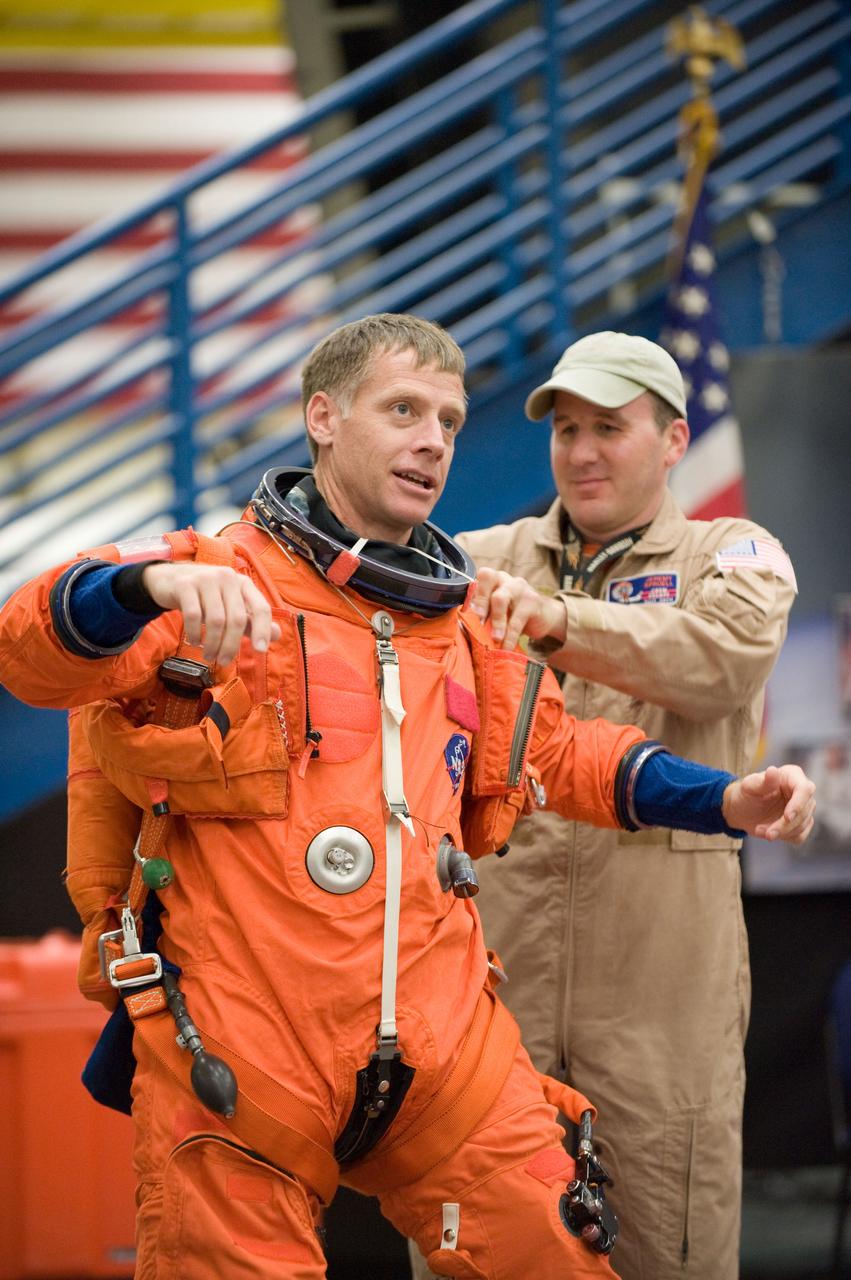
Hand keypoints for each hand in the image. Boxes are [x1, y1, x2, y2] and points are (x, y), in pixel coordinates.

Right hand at [143, 563, 280, 666]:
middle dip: (231, 646)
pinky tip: (194, 641)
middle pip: (237, 619)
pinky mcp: (185, 585)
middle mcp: (227, 578)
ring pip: (216, 620)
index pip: (261, 607)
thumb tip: (278, 635)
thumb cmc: (207, 598)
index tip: (260, 651)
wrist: (171, 580)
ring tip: (208, 656)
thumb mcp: (232, 607)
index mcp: (243, 583)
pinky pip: (193, 615)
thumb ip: (253, 622)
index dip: (263, 630)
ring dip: (212, 644)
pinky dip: (195, 633)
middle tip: (223, 662)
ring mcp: (205, 579)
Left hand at [469, 568, 566, 649]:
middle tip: (479, 621)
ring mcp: (520, 587)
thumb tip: (462, 626)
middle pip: (488, 578)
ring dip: (495, 621)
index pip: (480, 576)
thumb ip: (482, 613)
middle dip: (480, 600)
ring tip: (494, 639)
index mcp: (493, 579)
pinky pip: (517, 619)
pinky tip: (507, 647)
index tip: (468, 612)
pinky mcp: (533, 601)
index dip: (473, 593)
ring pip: (501, 598)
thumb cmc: (513, 615)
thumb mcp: (496, 612)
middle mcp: (505, 578)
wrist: (544, 617)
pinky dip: (510, 636)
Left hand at [722, 764, 815, 844]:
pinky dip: (784, 837)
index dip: (798, 804)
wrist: (742, 811)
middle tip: (767, 833)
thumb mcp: (750, 786)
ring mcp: (804, 808)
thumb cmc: (746, 794)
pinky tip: (769, 832)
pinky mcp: (801, 824)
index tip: (787, 817)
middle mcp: (802, 791)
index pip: (805, 789)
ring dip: (781, 832)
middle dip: (785, 825)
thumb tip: (773, 770)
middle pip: (804, 811)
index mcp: (792, 775)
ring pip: (802, 825)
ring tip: (760, 830)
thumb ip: (763, 781)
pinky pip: (800, 835)